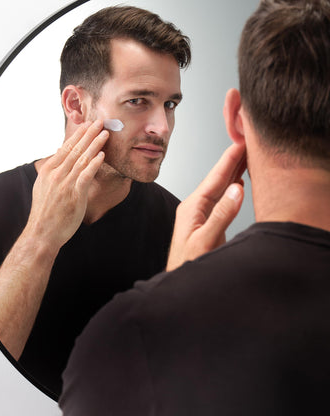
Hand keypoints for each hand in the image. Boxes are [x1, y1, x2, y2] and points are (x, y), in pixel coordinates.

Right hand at [26, 120, 108, 250]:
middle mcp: (56, 174)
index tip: (88, 125)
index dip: (78, 135)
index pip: (65, 147)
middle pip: (75, 149)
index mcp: (48, 171)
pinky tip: (102, 155)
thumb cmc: (45, 212)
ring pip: (82, 159)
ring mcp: (65, 184)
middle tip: (99, 121)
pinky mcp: (74, 195)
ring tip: (105, 133)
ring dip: (95, 144)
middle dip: (89, 134)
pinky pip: (86, 175)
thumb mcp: (44, 187)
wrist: (42, 232)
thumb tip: (60, 155)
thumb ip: (53, 170)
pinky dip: (94, 164)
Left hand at [166, 143, 245, 270]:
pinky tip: (238, 181)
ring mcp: (200, 213)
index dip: (229, 160)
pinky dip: (232, 187)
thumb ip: (221, 216)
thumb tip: (237, 190)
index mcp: (193, 207)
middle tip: (248, 142)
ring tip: (246, 157)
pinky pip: (221, 198)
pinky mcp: (206, 221)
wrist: (178, 277)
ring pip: (220, 187)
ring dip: (233, 171)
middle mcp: (196, 206)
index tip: (241, 143)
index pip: (215, 178)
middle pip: (218, 179)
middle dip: (233, 160)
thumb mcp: (205, 240)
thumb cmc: (187, 263)